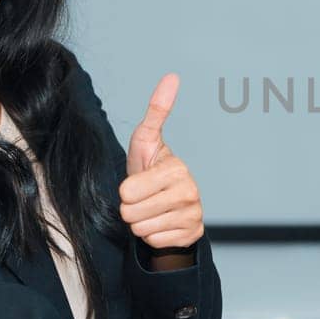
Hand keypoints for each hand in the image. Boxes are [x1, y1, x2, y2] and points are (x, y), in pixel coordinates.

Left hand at [118, 74, 203, 255]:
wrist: (167, 203)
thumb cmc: (150, 169)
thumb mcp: (146, 140)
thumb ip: (157, 110)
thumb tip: (172, 76)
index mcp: (178, 168)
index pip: (128, 192)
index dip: (125, 191)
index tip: (138, 182)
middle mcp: (190, 191)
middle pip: (132, 213)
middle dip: (131, 209)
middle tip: (143, 199)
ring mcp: (194, 215)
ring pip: (142, 230)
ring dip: (141, 223)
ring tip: (151, 210)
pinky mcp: (193, 234)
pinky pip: (155, 242)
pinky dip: (154, 236)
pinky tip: (162, 223)